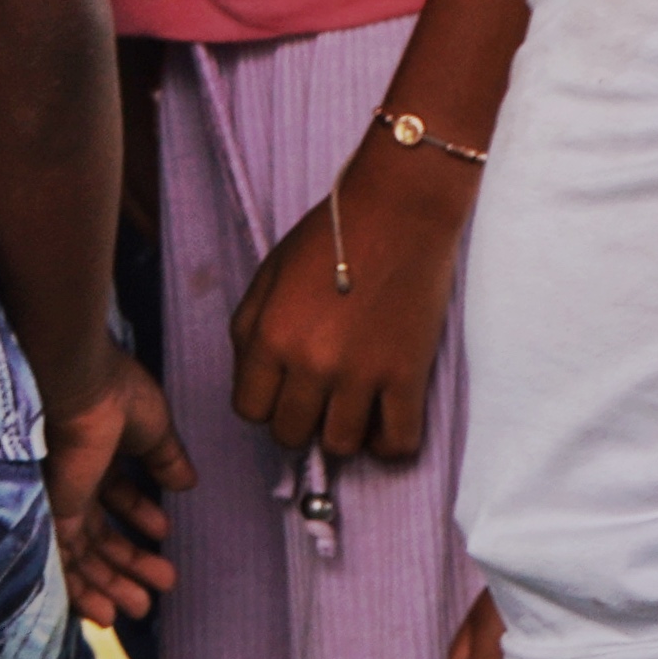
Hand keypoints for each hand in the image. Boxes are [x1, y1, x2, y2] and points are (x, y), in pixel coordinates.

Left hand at [47, 349, 190, 623]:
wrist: (81, 386)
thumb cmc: (116, 394)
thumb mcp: (154, 429)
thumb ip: (167, 458)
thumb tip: (186, 482)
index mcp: (95, 452)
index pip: (114, 496)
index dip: (139, 517)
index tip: (164, 534)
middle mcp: (73, 478)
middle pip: (99, 533)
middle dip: (129, 563)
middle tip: (161, 587)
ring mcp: (60, 498)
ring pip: (82, 555)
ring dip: (111, 585)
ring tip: (140, 608)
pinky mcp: (52, 515)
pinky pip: (63, 563)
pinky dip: (82, 591)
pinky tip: (107, 615)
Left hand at [232, 137, 473, 458]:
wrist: (396, 212)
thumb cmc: (328, 236)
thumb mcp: (268, 275)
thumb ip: (249, 330)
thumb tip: (252, 380)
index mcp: (270, 336)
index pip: (249, 410)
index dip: (263, 402)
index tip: (281, 389)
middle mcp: (311, 363)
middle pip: (290, 434)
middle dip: (297, 421)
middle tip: (314, 398)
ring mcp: (362, 375)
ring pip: (340, 446)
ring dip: (340, 434)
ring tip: (348, 409)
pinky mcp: (407, 377)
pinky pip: (398, 443)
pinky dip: (388, 444)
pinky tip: (382, 421)